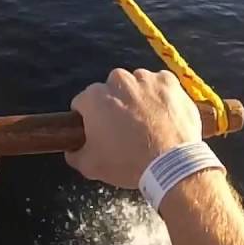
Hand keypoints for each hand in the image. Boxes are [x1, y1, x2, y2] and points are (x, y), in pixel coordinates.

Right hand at [66, 69, 204, 188]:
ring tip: (147, 123)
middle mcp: (118, 80)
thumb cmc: (128, 163)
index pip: (83, 103)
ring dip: (138, 98)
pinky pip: (159, 85)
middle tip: (125, 129)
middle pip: (110, 90)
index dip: (89, 118)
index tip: (99, 131)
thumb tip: (71, 148)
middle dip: (114, 105)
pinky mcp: (169, 82)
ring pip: (136, 85)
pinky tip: (163, 116)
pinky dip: (160, 96)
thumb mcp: (90, 166)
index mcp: (94, 97)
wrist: (172, 165)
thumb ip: (74, 153)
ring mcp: (146, 78)